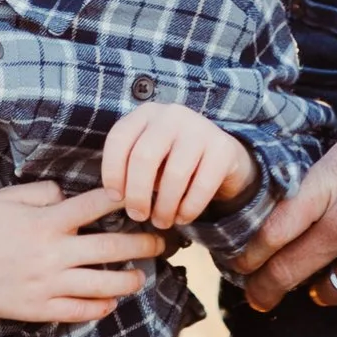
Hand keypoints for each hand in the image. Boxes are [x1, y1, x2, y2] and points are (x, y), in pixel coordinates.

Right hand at [0, 181, 168, 324]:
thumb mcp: (9, 197)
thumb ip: (45, 193)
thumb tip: (69, 195)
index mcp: (47, 221)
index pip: (96, 206)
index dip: (125, 199)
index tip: (145, 197)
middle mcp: (53, 253)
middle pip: (111, 247)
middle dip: (143, 245)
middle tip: (163, 243)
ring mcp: (48, 284)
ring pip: (103, 285)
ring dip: (128, 280)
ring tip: (139, 277)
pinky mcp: (39, 309)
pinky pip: (79, 311)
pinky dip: (99, 308)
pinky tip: (109, 302)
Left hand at [103, 101, 256, 229]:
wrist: (221, 156)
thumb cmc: (172, 161)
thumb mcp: (148, 156)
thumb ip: (129, 168)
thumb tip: (116, 197)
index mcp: (146, 114)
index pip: (119, 139)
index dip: (112, 172)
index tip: (115, 197)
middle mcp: (172, 115)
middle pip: (144, 157)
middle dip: (137, 194)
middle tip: (138, 216)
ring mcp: (200, 128)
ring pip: (174, 174)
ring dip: (164, 207)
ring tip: (161, 222)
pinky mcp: (223, 147)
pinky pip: (202, 185)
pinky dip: (189, 208)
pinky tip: (183, 217)